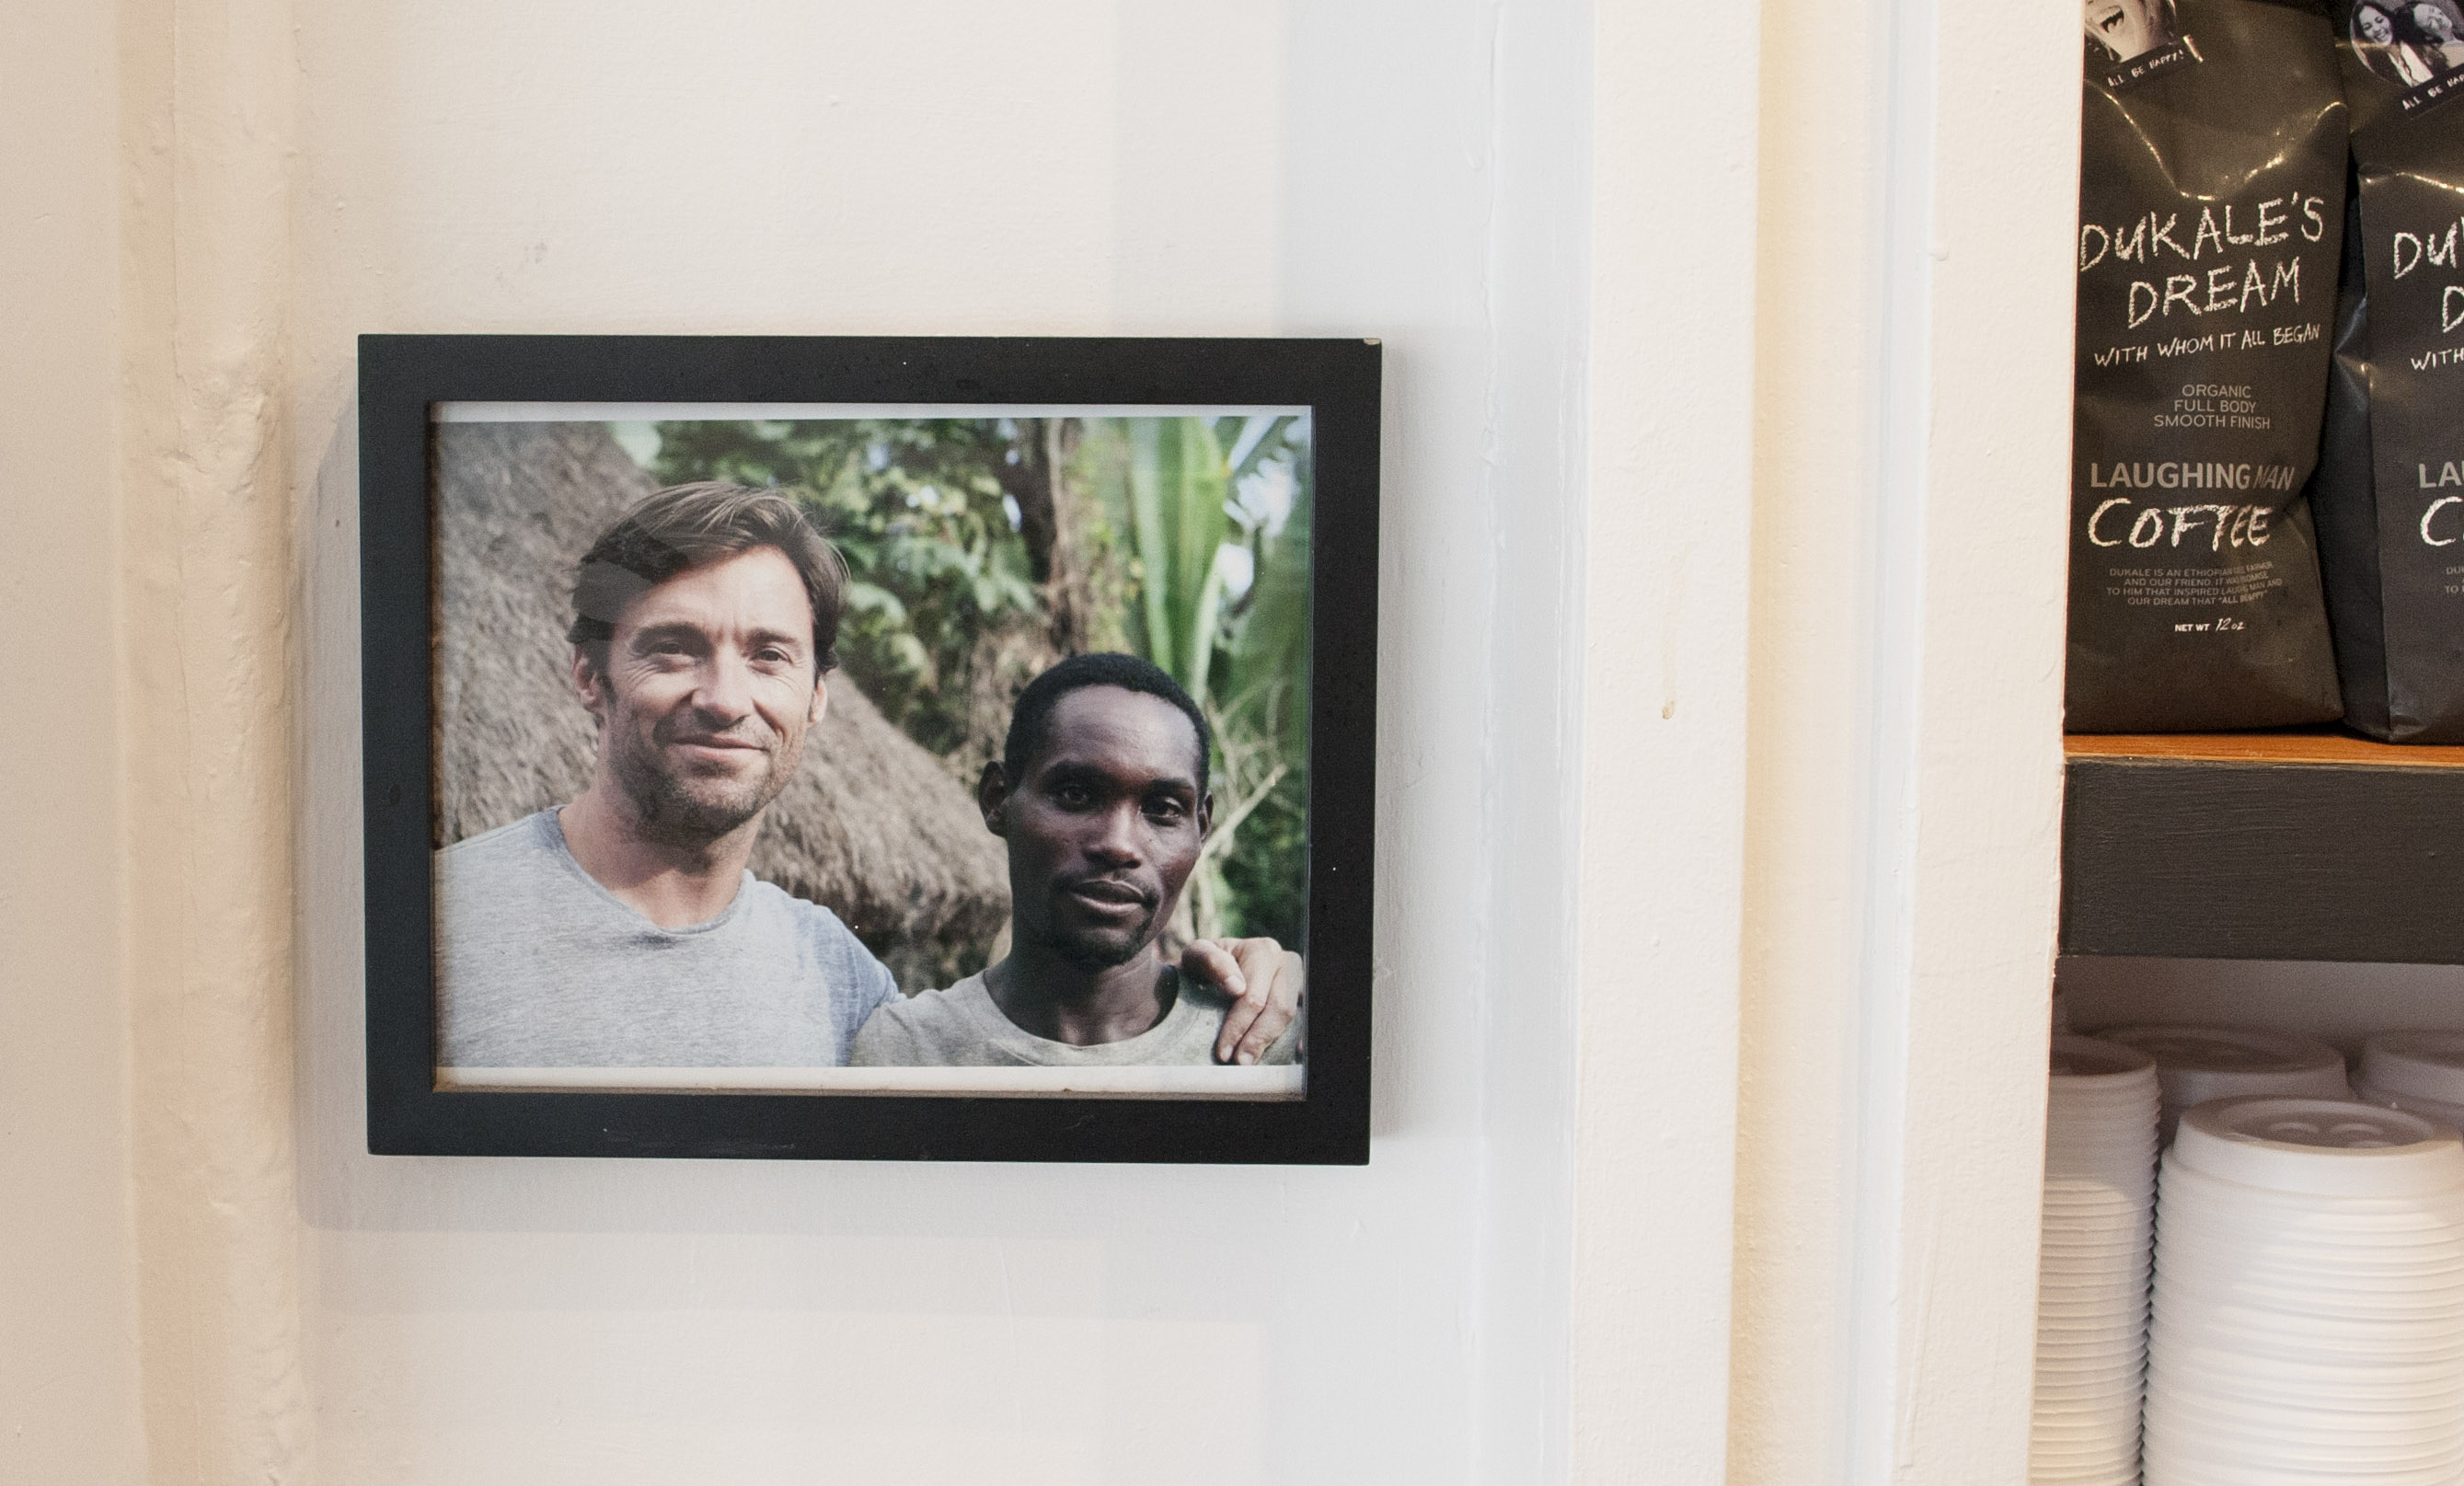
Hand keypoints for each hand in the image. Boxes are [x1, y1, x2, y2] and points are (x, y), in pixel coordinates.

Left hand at [1180, 937, 1303, 1064]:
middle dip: (1256, 1039)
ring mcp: (1297, 981)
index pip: (1253, 997)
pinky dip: (1296, 1038)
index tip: (1222, 1051)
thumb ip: (1211, 962)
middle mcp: (1286, 964)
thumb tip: (1237, 988)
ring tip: (1248, 1060)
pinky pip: (1302, 1020)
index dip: (1237, 1026)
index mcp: (1263, 952)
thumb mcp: (1198, 956)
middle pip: (1278, 1008)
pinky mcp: (1299, 997)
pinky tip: (1289, 1052)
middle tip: (1236, 1061)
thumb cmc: (1204, 964)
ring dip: (1269, 1041)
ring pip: (1290, 1016)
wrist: (1213, 968)